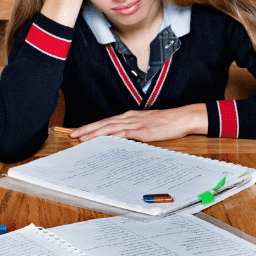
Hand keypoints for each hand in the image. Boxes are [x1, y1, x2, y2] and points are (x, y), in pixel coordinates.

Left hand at [71, 104, 207, 142]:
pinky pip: (123, 133)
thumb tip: (125, 139)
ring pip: (110, 127)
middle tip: (73, 134)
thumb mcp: (148, 126)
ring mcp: (136, 123)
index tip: (80, 131)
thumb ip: (136, 131)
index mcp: (130, 116)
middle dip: (87, 128)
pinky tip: (103, 139)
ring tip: (81, 138)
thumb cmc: (168, 122)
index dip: (92, 126)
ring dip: (94, 132)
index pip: (107, 121)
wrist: (182, 118)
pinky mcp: (143, 130)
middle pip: (104, 123)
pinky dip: (111, 136)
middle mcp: (130, 118)